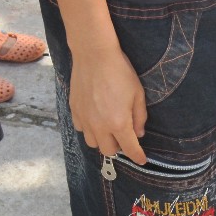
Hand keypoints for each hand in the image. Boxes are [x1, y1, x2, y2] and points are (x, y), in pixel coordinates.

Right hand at [68, 45, 147, 164]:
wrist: (94, 55)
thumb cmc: (120, 72)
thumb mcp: (138, 94)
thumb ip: (139, 117)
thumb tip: (138, 133)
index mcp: (119, 123)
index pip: (129, 148)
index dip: (137, 156)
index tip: (141, 159)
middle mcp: (100, 126)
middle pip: (108, 151)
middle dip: (118, 147)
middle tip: (123, 135)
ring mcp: (85, 119)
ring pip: (92, 143)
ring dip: (102, 140)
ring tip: (108, 127)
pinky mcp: (74, 111)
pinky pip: (81, 129)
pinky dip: (89, 129)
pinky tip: (95, 117)